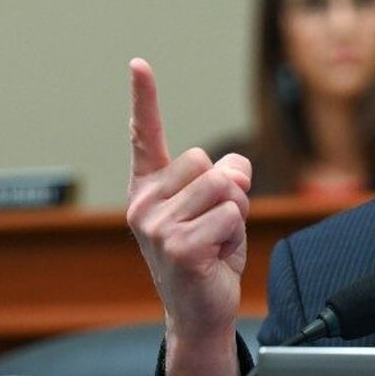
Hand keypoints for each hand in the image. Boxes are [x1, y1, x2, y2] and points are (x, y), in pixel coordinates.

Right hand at [127, 57, 251, 342]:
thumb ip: (226, 178)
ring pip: (225, 188)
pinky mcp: (178, 245)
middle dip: (227, 190)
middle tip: (214, 226)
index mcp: (149, 189)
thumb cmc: (209, 255)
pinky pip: (231, 216)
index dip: (143, 98)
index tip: (138, 64)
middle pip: (208, 161)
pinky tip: (216, 258)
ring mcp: (156, 225)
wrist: (200, 311)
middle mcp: (144, 203)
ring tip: (216, 242)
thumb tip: (236, 170)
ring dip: (234, 214)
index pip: (145, 137)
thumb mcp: (220, 207)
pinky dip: (236, 236)